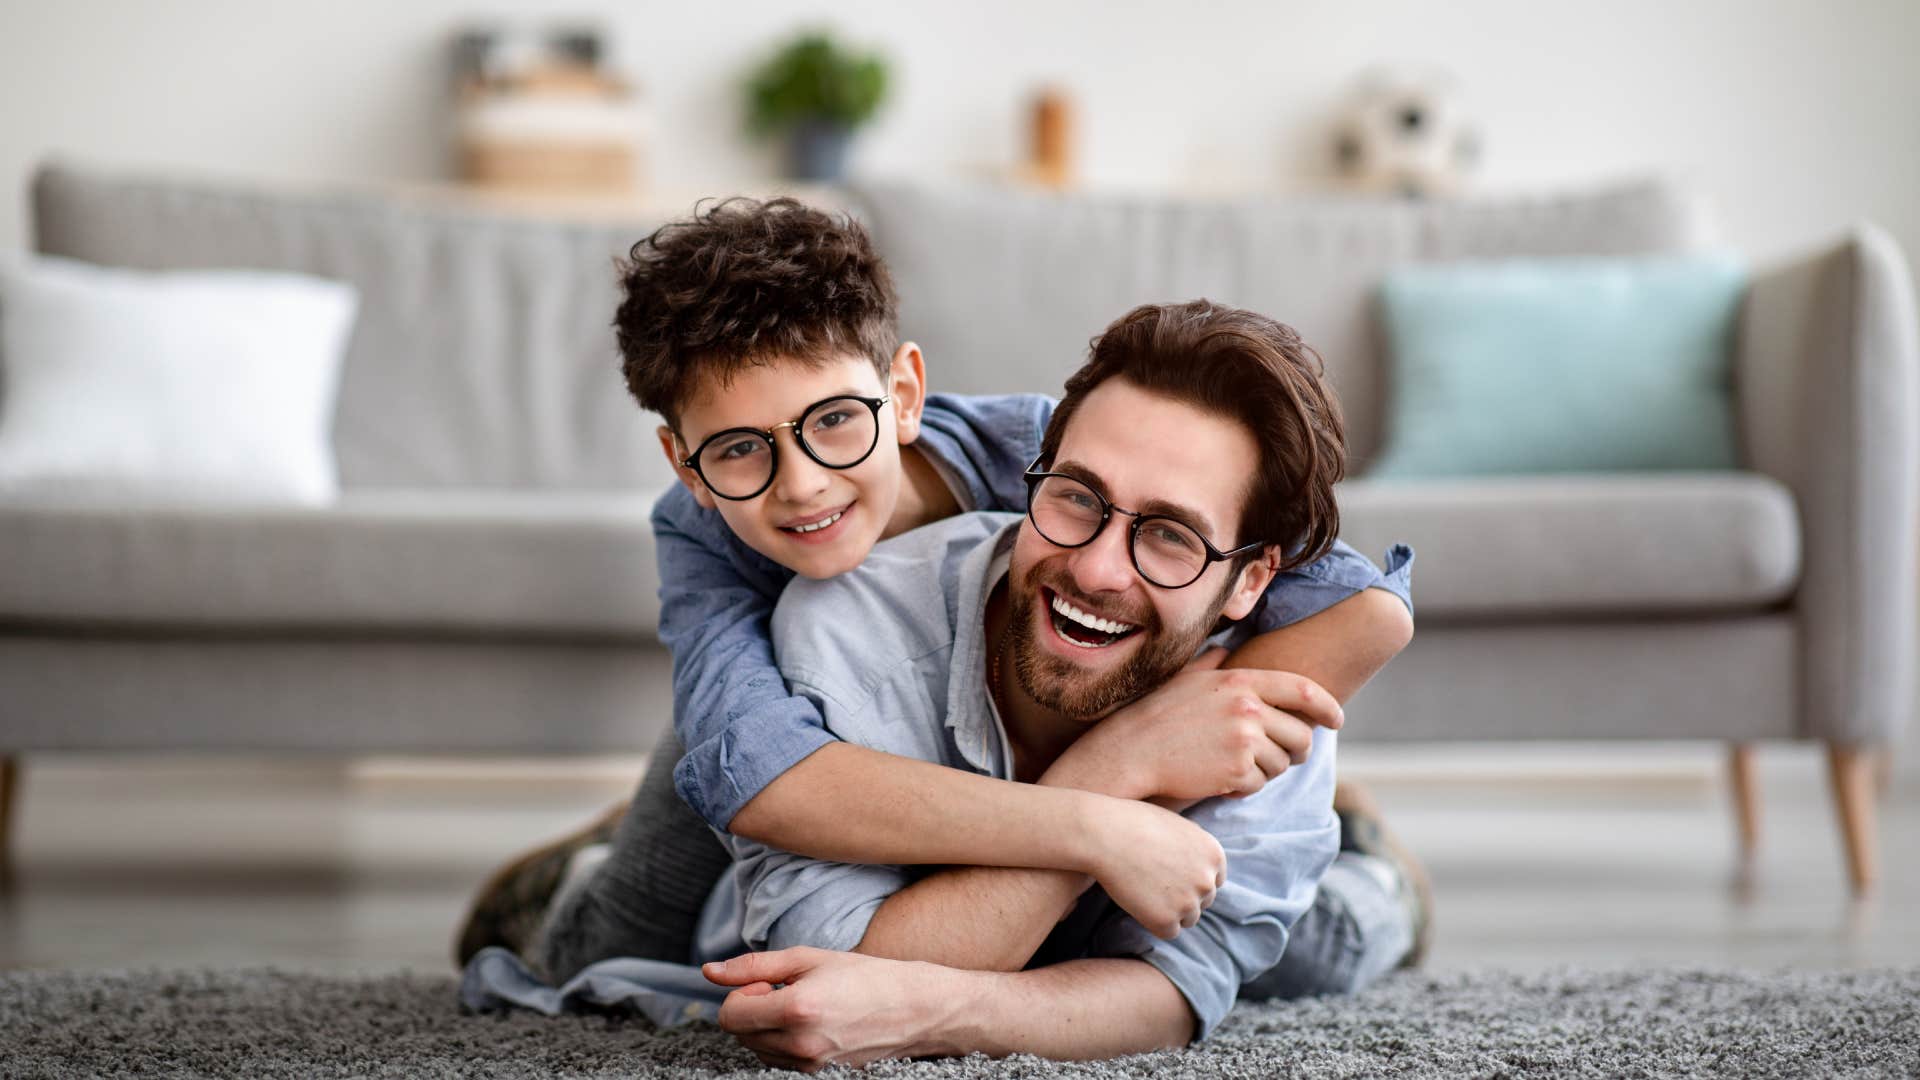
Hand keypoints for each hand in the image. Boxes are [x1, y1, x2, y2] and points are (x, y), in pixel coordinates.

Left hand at [704, 947, 959, 1071]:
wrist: (914, 1009)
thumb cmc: (865, 976)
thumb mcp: (808, 958)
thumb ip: (755, 966)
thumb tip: (709, 971)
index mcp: (796, 1010)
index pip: (730, 1016)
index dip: (741, 993)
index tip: (768, 982)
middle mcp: (800, 1044)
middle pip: (740, 1035)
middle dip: (752, 1009)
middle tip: (785, 991)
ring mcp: (810, 1065)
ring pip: (758, 1049)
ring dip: (767, 1026)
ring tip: (803, 1006)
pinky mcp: (819, 1074)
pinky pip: (780, 1060)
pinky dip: (784, 1041)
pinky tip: (812, 1023)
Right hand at [1051, 647, 1340, 802]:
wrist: (1130, 754)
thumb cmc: (1154, 717)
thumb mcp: (1184, 681)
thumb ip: (1210, 666)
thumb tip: (1222, 652)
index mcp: (1239, 681)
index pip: (1301, 689)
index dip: (1325, 705)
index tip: (1336, 719)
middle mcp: (1248, 707)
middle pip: (1301, 735)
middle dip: (1296, 750)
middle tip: (1282, 757)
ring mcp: (1244, 740)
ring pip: (1282, 764)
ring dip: (1267, 770)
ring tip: (1236, 766)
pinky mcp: (1238, 771)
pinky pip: (1261, 784)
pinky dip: (1247, 786)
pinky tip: (1221, 779)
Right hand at [1081, 797, 1226, 939]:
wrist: (1105, 835)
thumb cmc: (1133, 823)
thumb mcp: (1176, 825)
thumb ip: (1194, 847)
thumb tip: (1199, 866)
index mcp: (1213, 854)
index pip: (1215, 880)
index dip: (1193, 880)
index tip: (1172, 876)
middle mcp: (1207, 880)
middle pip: (1203, 901)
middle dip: (1183, 896)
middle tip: (1153, 884)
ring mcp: (1188, 903)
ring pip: (1187, 918)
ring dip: (1170, 911)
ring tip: (1144, 891)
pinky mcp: (1166, 920)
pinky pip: (1168, 931)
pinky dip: (1154, 922)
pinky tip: (1139, 903)